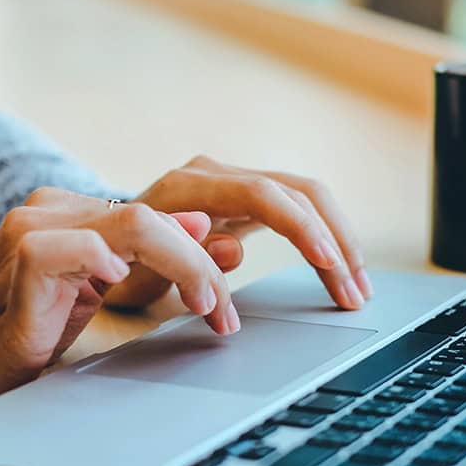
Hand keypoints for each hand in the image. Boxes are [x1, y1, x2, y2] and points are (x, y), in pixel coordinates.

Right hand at [0, 188, 236, 413]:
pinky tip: (119, 282)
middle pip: (155, 216)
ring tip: (204, 306)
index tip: (225, 305)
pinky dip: (101, 260)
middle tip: (224, 312)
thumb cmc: (32, 333)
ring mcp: (34, 229)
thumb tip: (208, 229)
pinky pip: (68, 247)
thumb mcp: (105, 292)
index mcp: (78, 213)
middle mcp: (57, 211)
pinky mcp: (18, 260)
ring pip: (133, 223)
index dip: (201, 256)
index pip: (159, 217)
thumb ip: (152, 260)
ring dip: (182, 266)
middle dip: (201, 265)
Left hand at [105, 155, 371, 309]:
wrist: (106, 245)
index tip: (328, 263)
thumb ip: (184, 259)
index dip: (301, 227)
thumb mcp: (140, 274)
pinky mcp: (246, 196)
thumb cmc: (120, 266)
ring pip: (307, 197)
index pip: (262, 194)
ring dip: (339, 241)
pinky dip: (324, 238)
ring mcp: (233, 181)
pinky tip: (341, 267)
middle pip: (298, 191)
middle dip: (335, 241)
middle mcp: (214, 174)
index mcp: (186, 188)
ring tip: (358, 287)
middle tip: (356, 292)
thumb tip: (232, 249)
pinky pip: (298, 208)